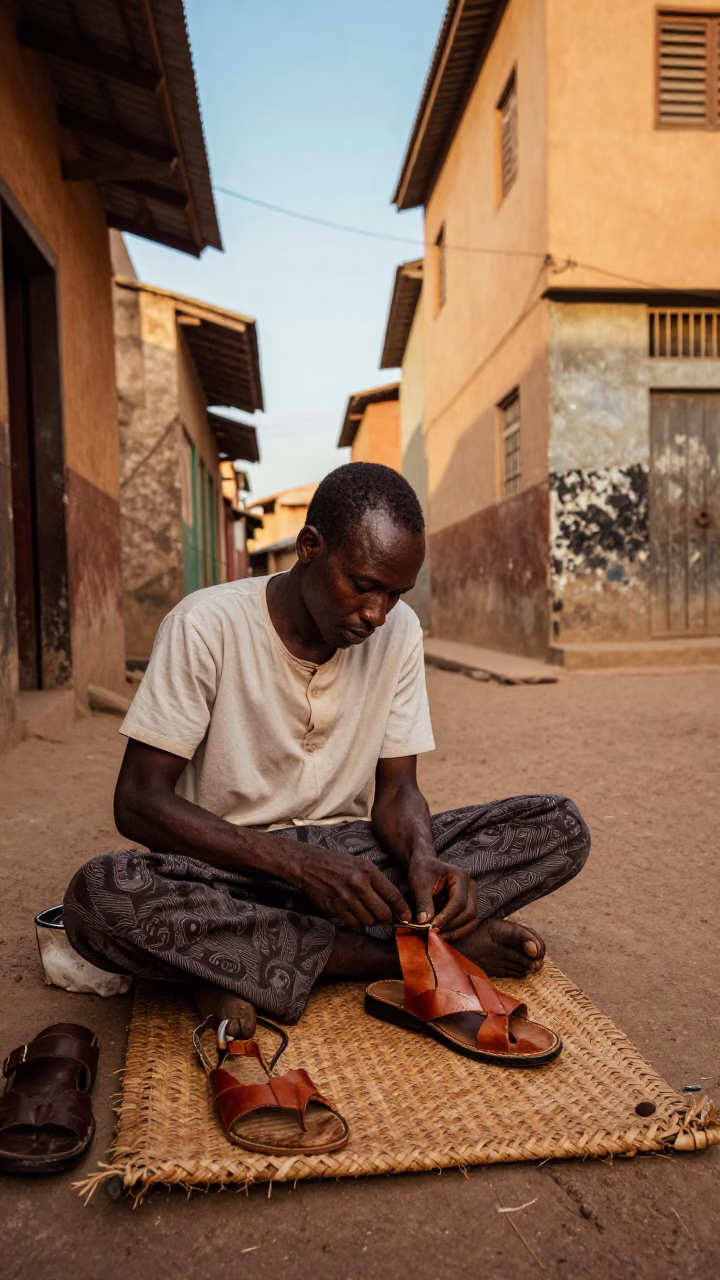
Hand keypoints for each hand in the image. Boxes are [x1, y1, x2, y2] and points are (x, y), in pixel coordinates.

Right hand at [295, 845, 411, 929]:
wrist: (310, 865)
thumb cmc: (339, 864)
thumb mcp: (362, 865)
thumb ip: (378, 883)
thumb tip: (395, 904)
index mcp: (368, 871)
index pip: (393, 895)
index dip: (403, 909)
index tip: (408, 917)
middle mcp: (358, 885)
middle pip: (383, 913)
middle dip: (388, 918)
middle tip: (387, 917)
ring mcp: (346, 898)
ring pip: (370, 921)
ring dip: (372, 920)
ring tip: (367, 911)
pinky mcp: (335, 908)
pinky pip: (355, 923)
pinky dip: (358, 922)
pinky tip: (355, 912)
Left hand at [407, 853, 477, 940]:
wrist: (424, 865)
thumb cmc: (422, 870)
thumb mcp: (420, 883)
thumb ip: (423, 902)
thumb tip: (424, 922)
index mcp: (461, 877)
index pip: (459, 902)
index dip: (446, 917)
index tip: (431, 927)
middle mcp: (471, 887)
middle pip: (469, 912)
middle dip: (452, 926)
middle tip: (434, 934)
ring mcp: (471, 897)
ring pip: (471, 920)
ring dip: (456, 931)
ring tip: (438, 937)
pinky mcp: (468, 905)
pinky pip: (468, 922)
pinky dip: (457, 931)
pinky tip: (443, 935)